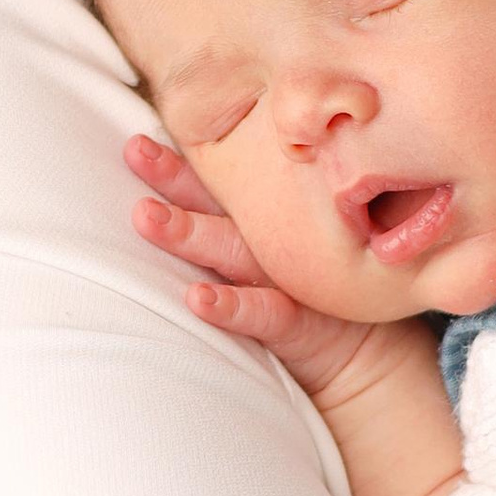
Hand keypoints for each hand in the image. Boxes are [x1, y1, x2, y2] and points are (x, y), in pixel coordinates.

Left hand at [123, 133, 381, 402]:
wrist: (359, 354)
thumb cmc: (304, 294)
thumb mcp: (273, 251)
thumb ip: (235, 222)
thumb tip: (175, 194)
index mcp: (260, 223)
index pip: (215, 185)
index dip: (176, 162)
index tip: (136, 141)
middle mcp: (268, 242)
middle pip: (215, 203)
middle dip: (173, 178)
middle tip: (136, 151)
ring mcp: (283, 278)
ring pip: (230, 249)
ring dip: (188, 232)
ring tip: (146, 217)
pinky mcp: (297, 321)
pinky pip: (261, 312)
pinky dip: (229, 306)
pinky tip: (196, 300)